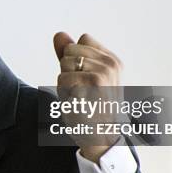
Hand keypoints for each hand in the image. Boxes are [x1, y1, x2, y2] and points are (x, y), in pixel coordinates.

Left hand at [53, 32, 123, 163]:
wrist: (101, 138)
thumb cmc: (91, 108)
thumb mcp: (82, 76)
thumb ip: (70, 54)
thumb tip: (59, 34)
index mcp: (112, 61)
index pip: (82, 40)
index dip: (75, 59)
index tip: (86, 80)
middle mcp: (110, 64)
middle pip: (70, 51)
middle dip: (68, 71)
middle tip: (81, 91)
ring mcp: (102, 74)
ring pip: (64, 64)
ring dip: (65, 84)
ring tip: (79, 98)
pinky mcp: (91, 85)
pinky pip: (62, 79)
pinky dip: (64, 94)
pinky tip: (77, 104)